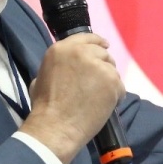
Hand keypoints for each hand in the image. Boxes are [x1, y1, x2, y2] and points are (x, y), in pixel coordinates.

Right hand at [21, 33, 124, 163]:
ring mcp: (98, 66)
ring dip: (108, 82)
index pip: (86, 37)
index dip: (98, 42)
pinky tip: (104, 105)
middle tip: (99, 82)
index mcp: (62, 49)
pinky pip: (120, 86)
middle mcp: (81, 52)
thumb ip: (60, 65)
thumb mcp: (43, 76)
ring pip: (112, 70)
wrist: (56, 126)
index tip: (105, 45)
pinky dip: (115, 96)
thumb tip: (69, 67)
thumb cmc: (45, 107)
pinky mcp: (112, 81)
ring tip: (98, 98)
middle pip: (102, 53)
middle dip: (103, 65)